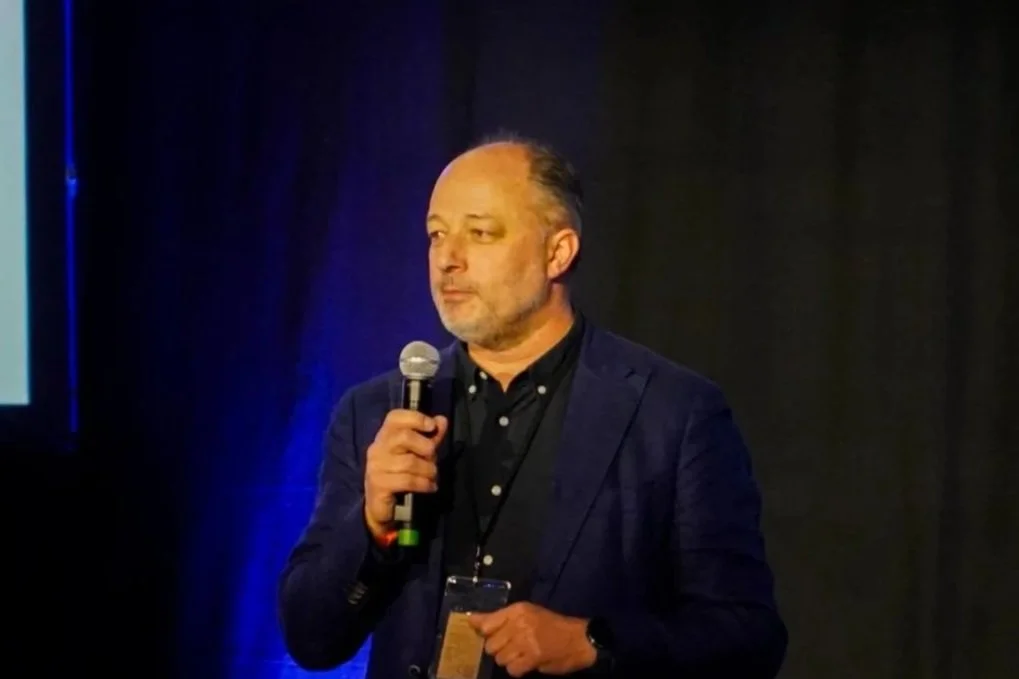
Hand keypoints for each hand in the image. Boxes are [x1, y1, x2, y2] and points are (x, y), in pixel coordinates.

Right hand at [363, 410, 448, 538]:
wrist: (380, 506)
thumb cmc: (400, 475)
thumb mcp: (417, 454)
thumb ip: (430, 437)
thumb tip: (442, 420)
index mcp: (384, 436)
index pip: (394, 417)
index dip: (415, 418)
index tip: (432, 426)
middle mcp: (377, 448)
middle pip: (404, 437)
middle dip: (426, 448)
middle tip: (433, 459)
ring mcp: (375, 467)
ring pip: (409, 462)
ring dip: (428, 470)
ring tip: (432, 476)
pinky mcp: (379, 485)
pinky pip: (407, 480)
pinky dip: (424, 483)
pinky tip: (430, 487)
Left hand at [468, 602, 596, 676]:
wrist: (580, 639)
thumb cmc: (552, 625)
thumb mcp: (527, 614)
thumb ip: (498, 618)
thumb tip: (471, 620)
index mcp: (517, 610)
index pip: (486, 623)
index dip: (484, 634)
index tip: (489, 637)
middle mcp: (519, 623)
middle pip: (491, 645)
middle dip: (499, 649)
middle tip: (513, 647)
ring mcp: (526, 640)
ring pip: (500, 658)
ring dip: (509, 660)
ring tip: (523, 654)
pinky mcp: (533, 657)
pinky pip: (512, 669)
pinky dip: (518, 669)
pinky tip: (527, 663)